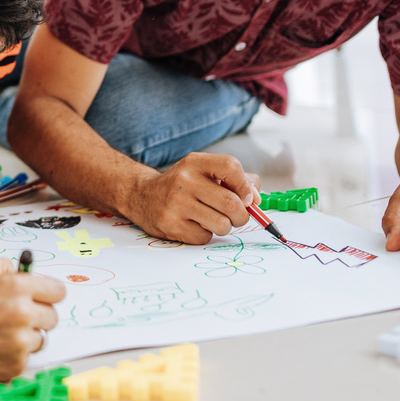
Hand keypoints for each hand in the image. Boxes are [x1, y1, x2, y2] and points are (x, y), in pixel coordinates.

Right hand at [0, 259, 65, 387]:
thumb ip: (0, 268)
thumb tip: (20, 270)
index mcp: (15, 288)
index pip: (57, 291)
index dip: (47, 293)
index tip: (41, 297)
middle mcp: (22, 314)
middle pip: (52, 317)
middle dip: (37, 315)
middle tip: (15, 317)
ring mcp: (20, 344)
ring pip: (40, 339)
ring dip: (25, 337)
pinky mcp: (14, 367)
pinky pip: (25, 358)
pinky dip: (13, 355)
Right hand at [127, 153, 260, 243]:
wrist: (142, 196)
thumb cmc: (183, 185)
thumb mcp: (204, 172)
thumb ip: (236, 180)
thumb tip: (257, 199)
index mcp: (195, 162)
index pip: (230, 166)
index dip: (245, 185)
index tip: (247, 198)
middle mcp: (184, 180)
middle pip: (232, 203)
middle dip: (242, 215)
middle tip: (237, 216)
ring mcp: (176, 204)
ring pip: (222, 224)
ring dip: (225, 226)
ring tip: (214, 220)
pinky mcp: (171, 225)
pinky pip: (205, 237)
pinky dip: (206, 234)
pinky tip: (194, 224)